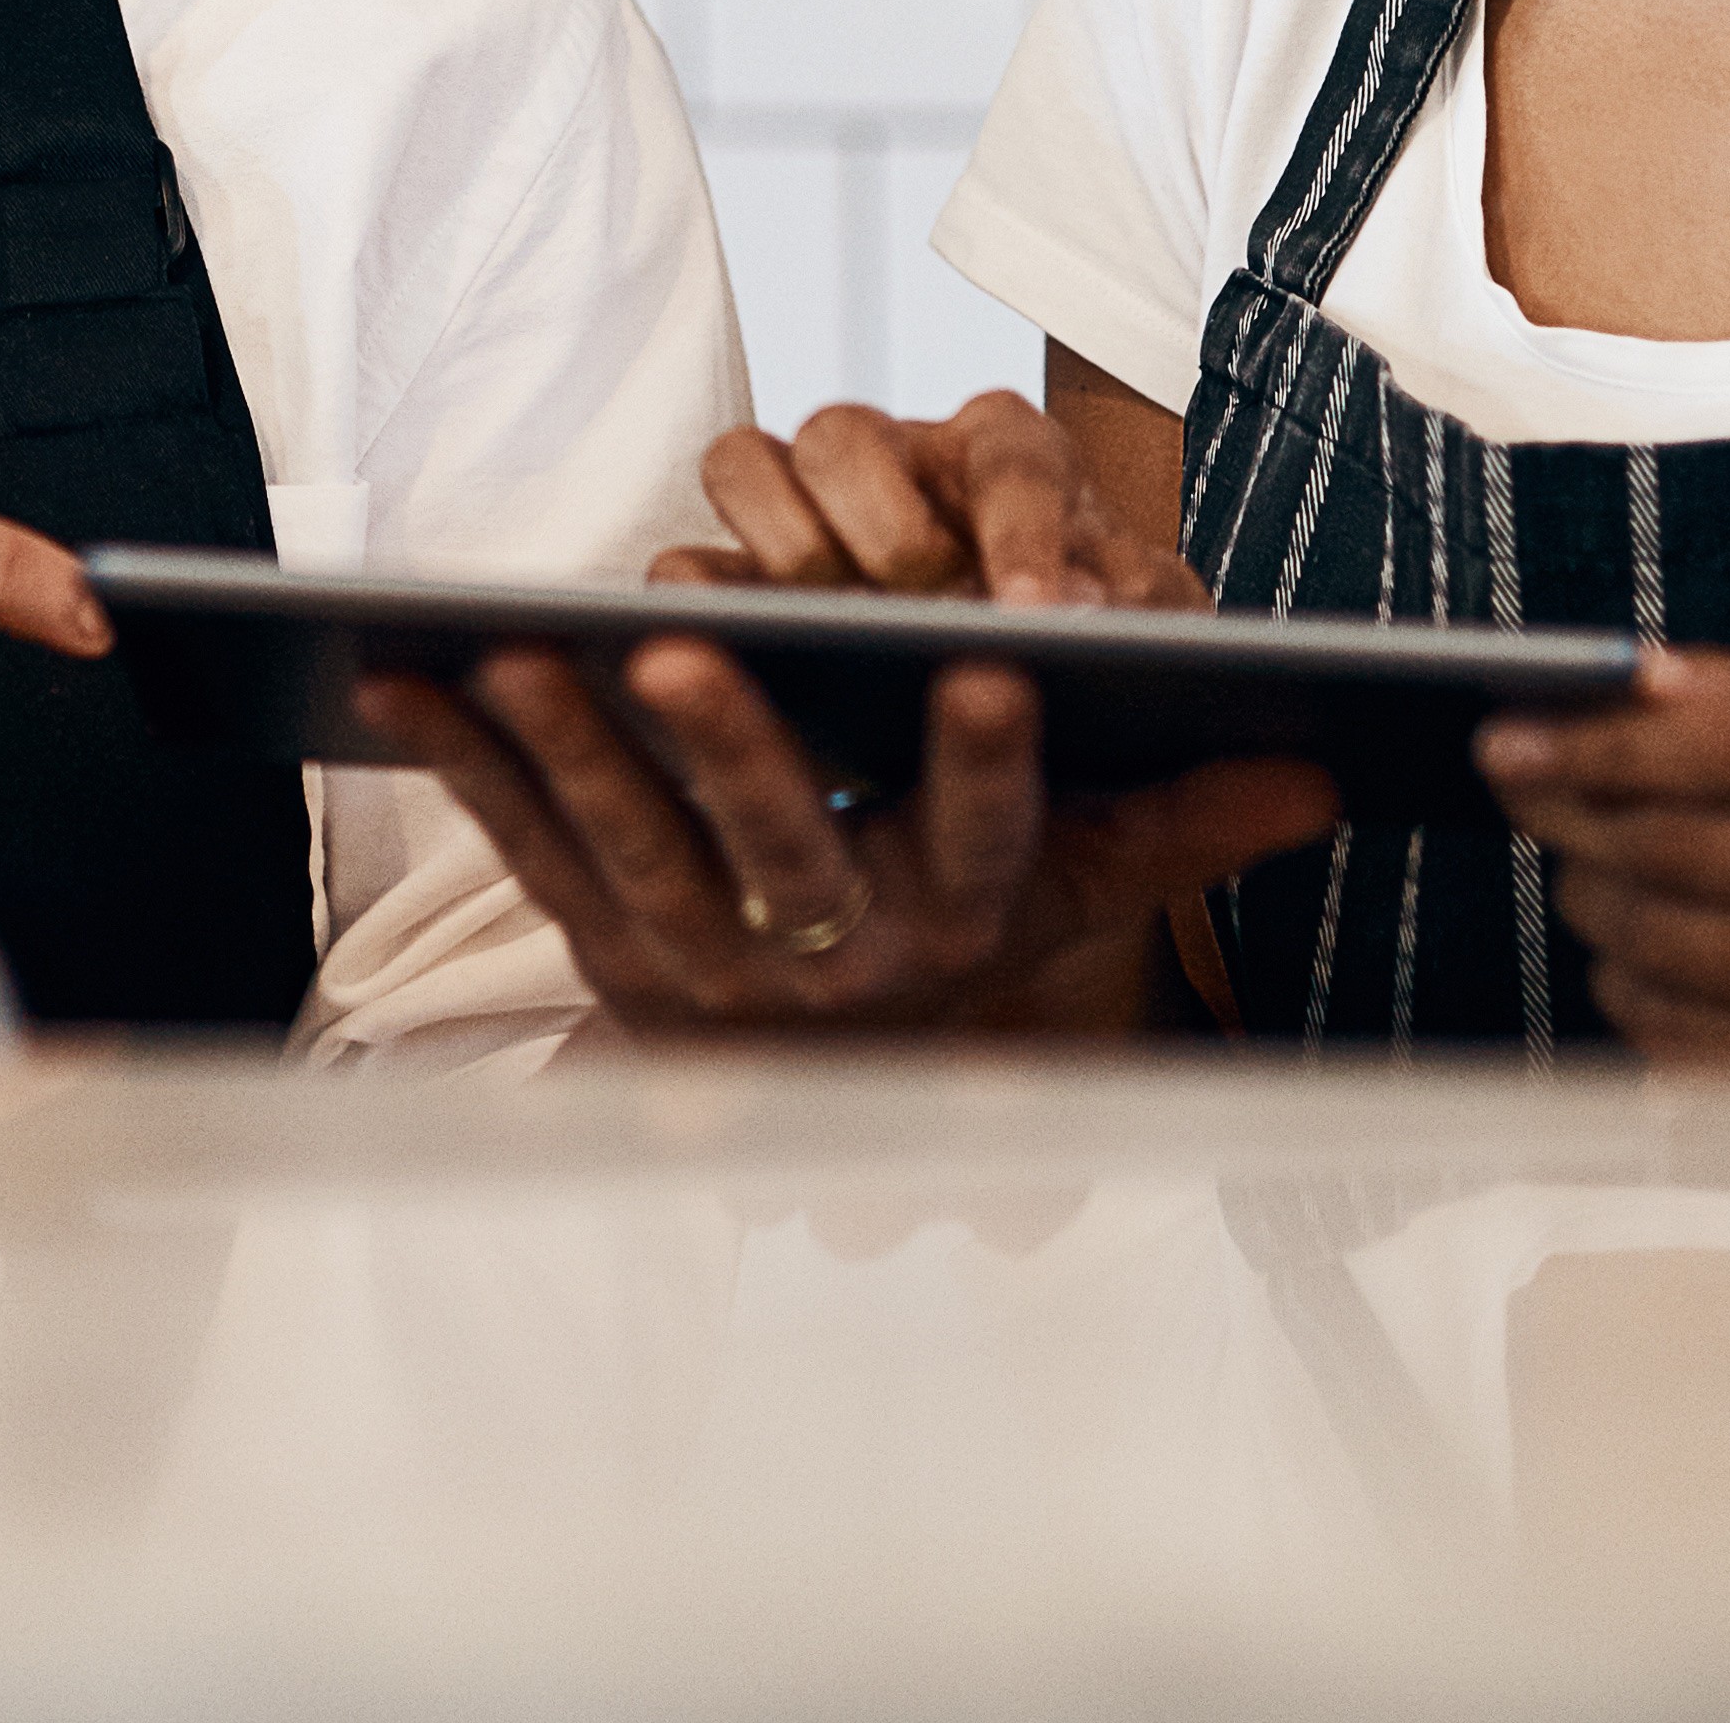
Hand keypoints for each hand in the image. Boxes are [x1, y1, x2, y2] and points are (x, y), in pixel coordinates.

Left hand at [370, 393, 1329, 1038]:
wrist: (821, 1081)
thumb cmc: (957, 928)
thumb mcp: (1078, 890)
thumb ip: (1179, 823)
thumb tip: (1324, 764)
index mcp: (949, 918)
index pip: (986, 837)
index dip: (992, 761)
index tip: (999, 664)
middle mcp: (824, 949)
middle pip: (777, 847)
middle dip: (730, 748)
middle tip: (685, 651)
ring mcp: (698, 953)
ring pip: (627, 843)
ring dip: (565, 747)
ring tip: (518, 647)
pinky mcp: (594, 941)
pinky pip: (520, 845)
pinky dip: (460, 765)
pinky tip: (405, 679)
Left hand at [1477, 652, 1729, 1066]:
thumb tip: (1618, 671)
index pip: (1725, 752)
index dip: (1599, 746)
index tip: (1500, 742)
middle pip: (1676, 853)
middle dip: (1571, 823)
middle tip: (1523, 800)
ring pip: (1659, 947)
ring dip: (1591, 905)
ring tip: (1588, 876)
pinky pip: (1675, 1037)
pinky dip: (1627, 991)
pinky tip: (1635, 959)